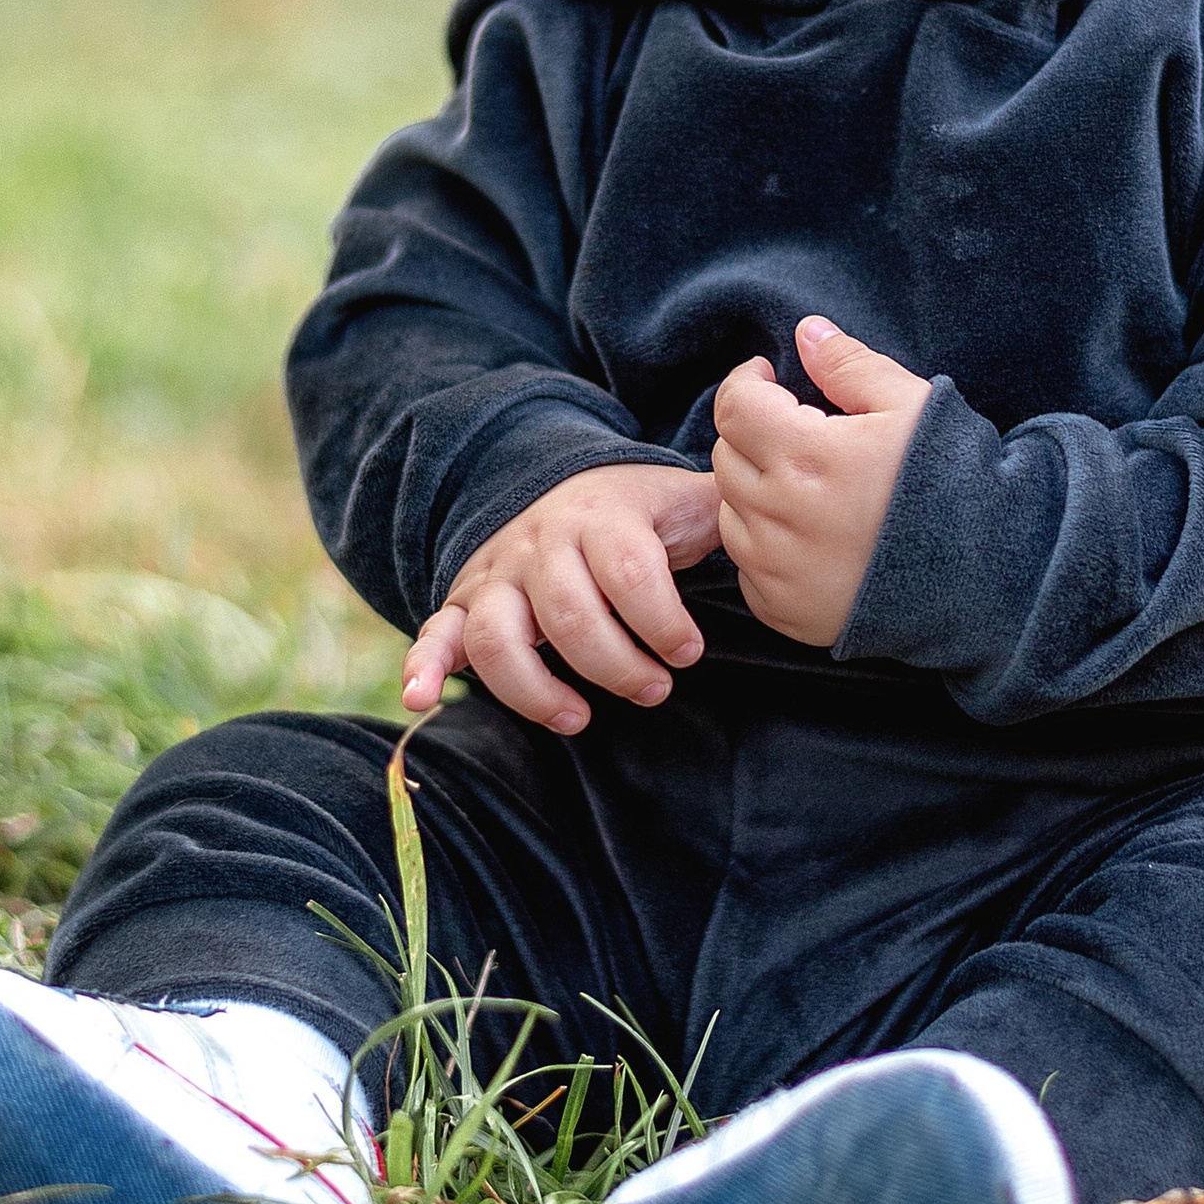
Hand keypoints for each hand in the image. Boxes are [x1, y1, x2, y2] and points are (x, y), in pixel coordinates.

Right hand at [400, 463, 720, 734]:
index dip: (662, 621)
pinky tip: (420, 699)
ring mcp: (500, 574)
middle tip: (655, 690)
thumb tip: (783, 517)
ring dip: (535, 687)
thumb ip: (728, 511)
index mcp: (603, 516)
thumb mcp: (683, 500)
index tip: (688, 652)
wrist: (561, 484)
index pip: (630, 571)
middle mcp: (543, 542)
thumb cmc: (636, 512)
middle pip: (569, 614)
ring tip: (579, 718)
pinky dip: (423, 666)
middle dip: (616, 665)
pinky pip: (436, 632)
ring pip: (498, 633)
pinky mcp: (466, 602)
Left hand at [712, 317, 932, 646]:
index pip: (734, 406)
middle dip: (754, 433)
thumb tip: (806, 333)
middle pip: (726, 456)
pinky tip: (813, 536)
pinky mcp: (784, 609)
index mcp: (807, 454)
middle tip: (799, 431)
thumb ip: (851, 366)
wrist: (990, 577)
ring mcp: (777, 568)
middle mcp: (780, 513)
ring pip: (730, 511)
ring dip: (756, 489)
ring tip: (809, 485)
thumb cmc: (956, 483)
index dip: (746, 383)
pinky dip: (766, 545)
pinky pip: (747, 566)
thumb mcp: (915, 406)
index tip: (768, 379)